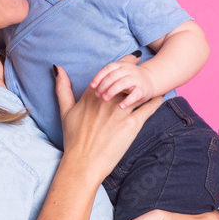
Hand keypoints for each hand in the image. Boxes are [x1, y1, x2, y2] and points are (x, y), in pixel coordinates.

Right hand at [55, 54, 162, 183]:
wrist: (83, 162)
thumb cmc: (73, 138)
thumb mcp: (65, 110)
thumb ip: (63, 87)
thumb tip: (58, 68)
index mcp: (93, 94)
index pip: (112, 73)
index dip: (124, 63)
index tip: (132, 58)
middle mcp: (108, 99)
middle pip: (127, 79)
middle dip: (138, 73)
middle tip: (147, 68)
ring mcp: (121, 111)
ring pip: (139, 92)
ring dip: (147, 87)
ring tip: (154, 84)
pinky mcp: (132, 125)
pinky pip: (149, 108)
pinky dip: (156, 102)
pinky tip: (160, 98)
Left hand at [89, 59, 155, 108]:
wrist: (150, 81)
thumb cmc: (129, 80)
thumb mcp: (118, 74)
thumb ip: (107, 76)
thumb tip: (91, 85)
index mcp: (121, 65)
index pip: (107, 69)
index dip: (99, 77)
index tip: (92, 86)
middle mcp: (129, 70)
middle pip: (113, 76)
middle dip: (103, 85)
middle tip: (97, 95)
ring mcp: (136, 79)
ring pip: (122, 83)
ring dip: (112, 91)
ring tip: (105, 98)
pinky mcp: (143, 89)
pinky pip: (134, 94)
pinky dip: (127, 100)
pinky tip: (120, 106)